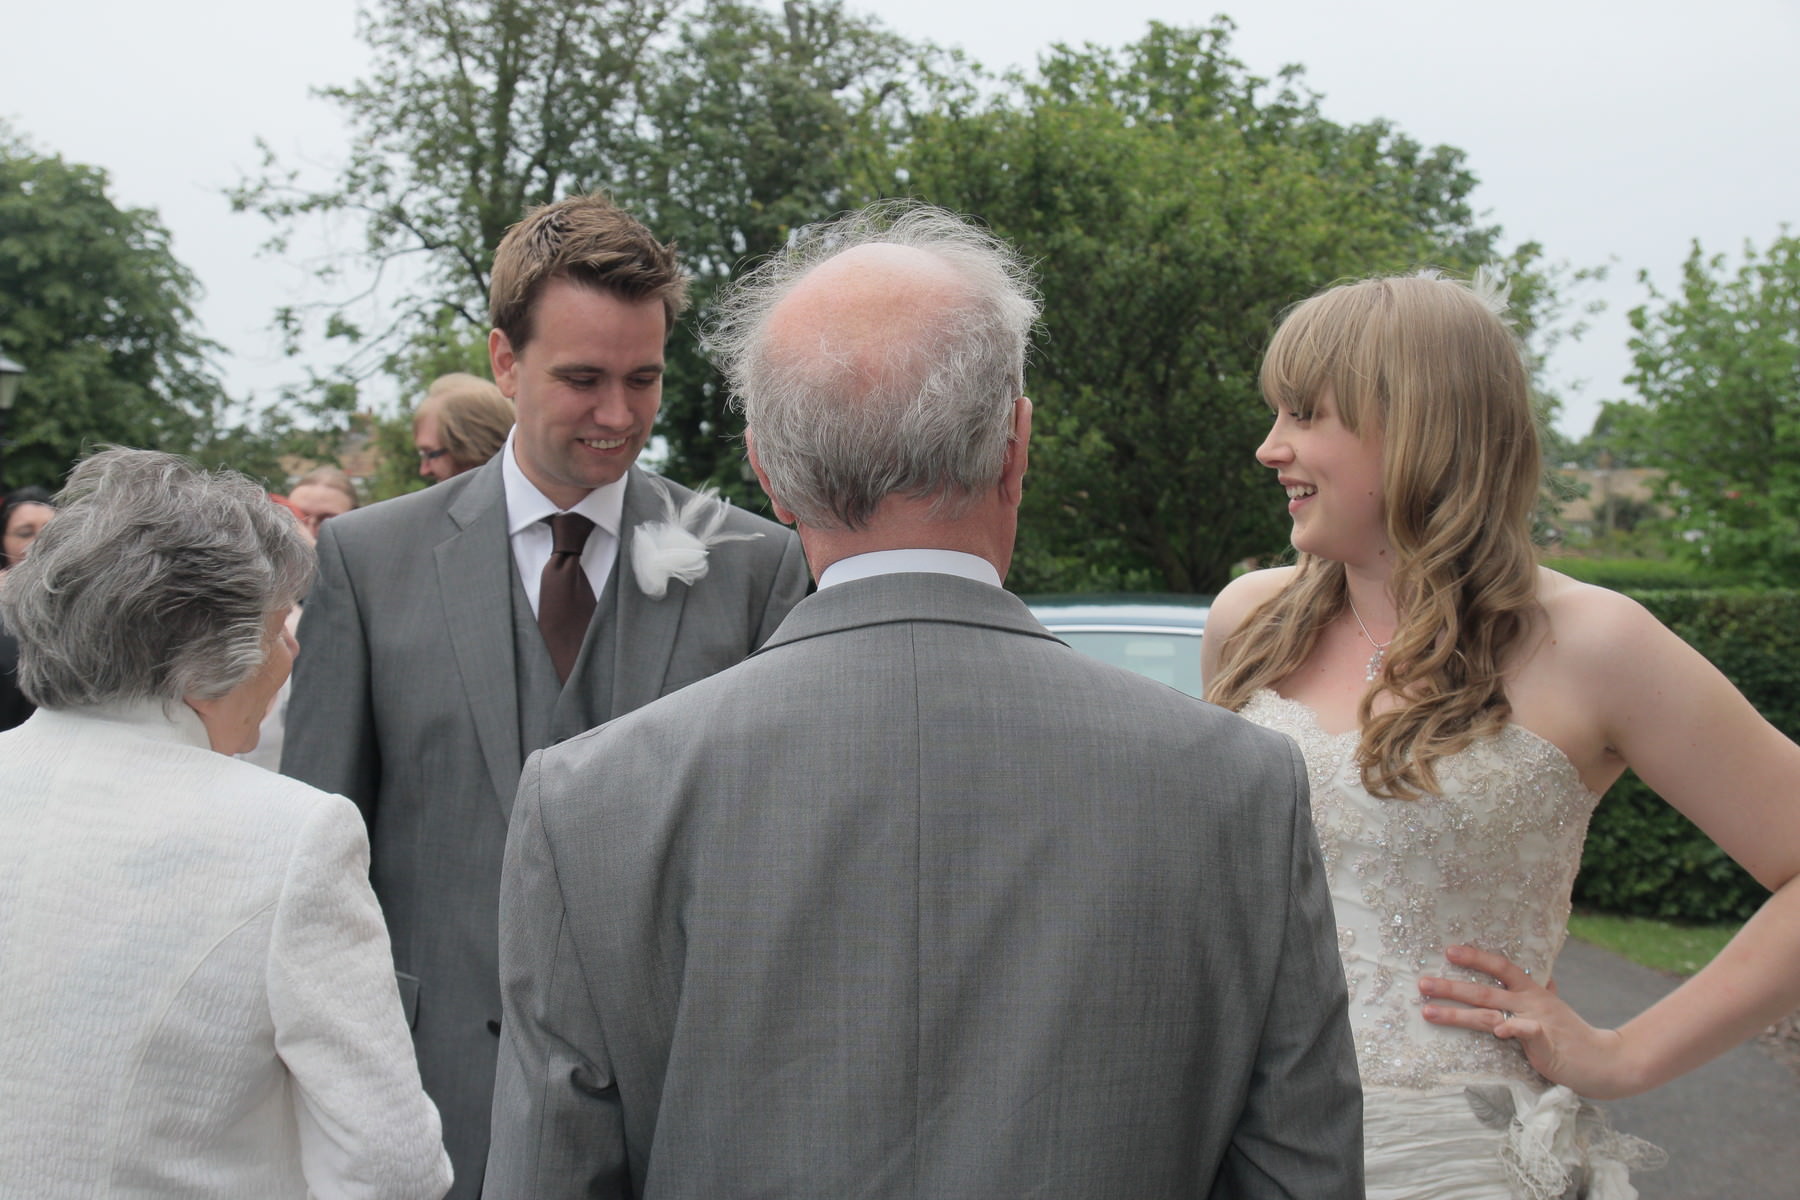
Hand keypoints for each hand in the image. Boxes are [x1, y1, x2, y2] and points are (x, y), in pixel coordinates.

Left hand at [1419, 944, 1638, 1098]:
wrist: (1604, 1061)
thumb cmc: (1573, 1036)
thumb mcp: (1554, 1009)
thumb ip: (1543, 992)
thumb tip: (1545, 975)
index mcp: (1532, 991)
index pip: (1501, 966)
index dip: (1475, 958)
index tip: (1449, 951)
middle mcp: (1530, 1002)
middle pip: (1484, 990)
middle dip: (1450, 987)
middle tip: (1421, 984)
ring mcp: (1536, 1021)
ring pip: (1490, 1013)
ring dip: (1457, 1013)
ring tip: (1429, 1012)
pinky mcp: (1544, 1044)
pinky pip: (1524, 1033)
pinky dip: (1511, 1030)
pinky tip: (1499, 1032)